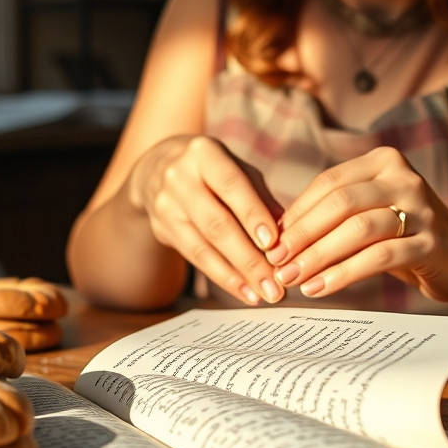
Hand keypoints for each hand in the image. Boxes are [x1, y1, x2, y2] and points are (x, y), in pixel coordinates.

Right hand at [127, 135, 285, 304]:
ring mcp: (166, 205)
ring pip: (203, 246)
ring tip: (263, 294)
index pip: (230, 185)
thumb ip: (261, 198)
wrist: (157, 169)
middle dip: (249, 258)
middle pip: (216, 223)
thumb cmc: (214, 170)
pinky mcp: (162, 229)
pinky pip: (195, 258)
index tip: (273, 243)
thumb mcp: (238, 170)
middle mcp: (179, 177)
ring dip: (237, 275)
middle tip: (276, 284)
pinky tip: (244, 292)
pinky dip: (223, 277)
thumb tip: (290, 231)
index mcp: (204, 153)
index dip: (252, 214)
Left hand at [267, 146, 447, 301]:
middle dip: (302, 235)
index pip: (328, 184)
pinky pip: (378, 257)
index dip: (296, 214)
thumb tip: (276, 234)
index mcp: (384, 162)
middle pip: (340, 204)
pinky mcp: (432, 242)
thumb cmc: (402, 236)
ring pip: (358, 229)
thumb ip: (331, 214)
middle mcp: (404, 178)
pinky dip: (343, 273)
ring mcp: (422, 208)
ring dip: (318, 256)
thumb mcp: (368, 214)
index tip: (271, 242)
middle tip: (276, 262)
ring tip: (293, 278)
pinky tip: (320, 288)